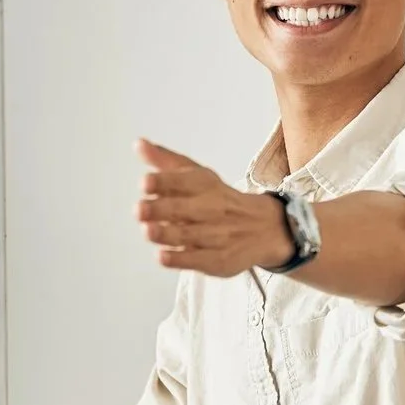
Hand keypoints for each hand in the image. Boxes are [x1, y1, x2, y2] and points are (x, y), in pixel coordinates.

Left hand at [135, 139, 293, 275]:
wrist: (264, 228)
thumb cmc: (219, 201)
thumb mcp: (195, 175)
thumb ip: (165, 161)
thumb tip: (139, 144)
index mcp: (204, 185)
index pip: (183, 181)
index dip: (163, 182)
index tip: (145, 182)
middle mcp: (210, 209)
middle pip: (182, 209)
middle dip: (160, 209)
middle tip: (140, 209)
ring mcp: (216, 236)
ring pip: (188, 235)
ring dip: (166, 234)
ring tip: (148, 231)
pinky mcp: (218, 260)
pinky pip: (198, 260)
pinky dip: (180, 259)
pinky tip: (163, 256)